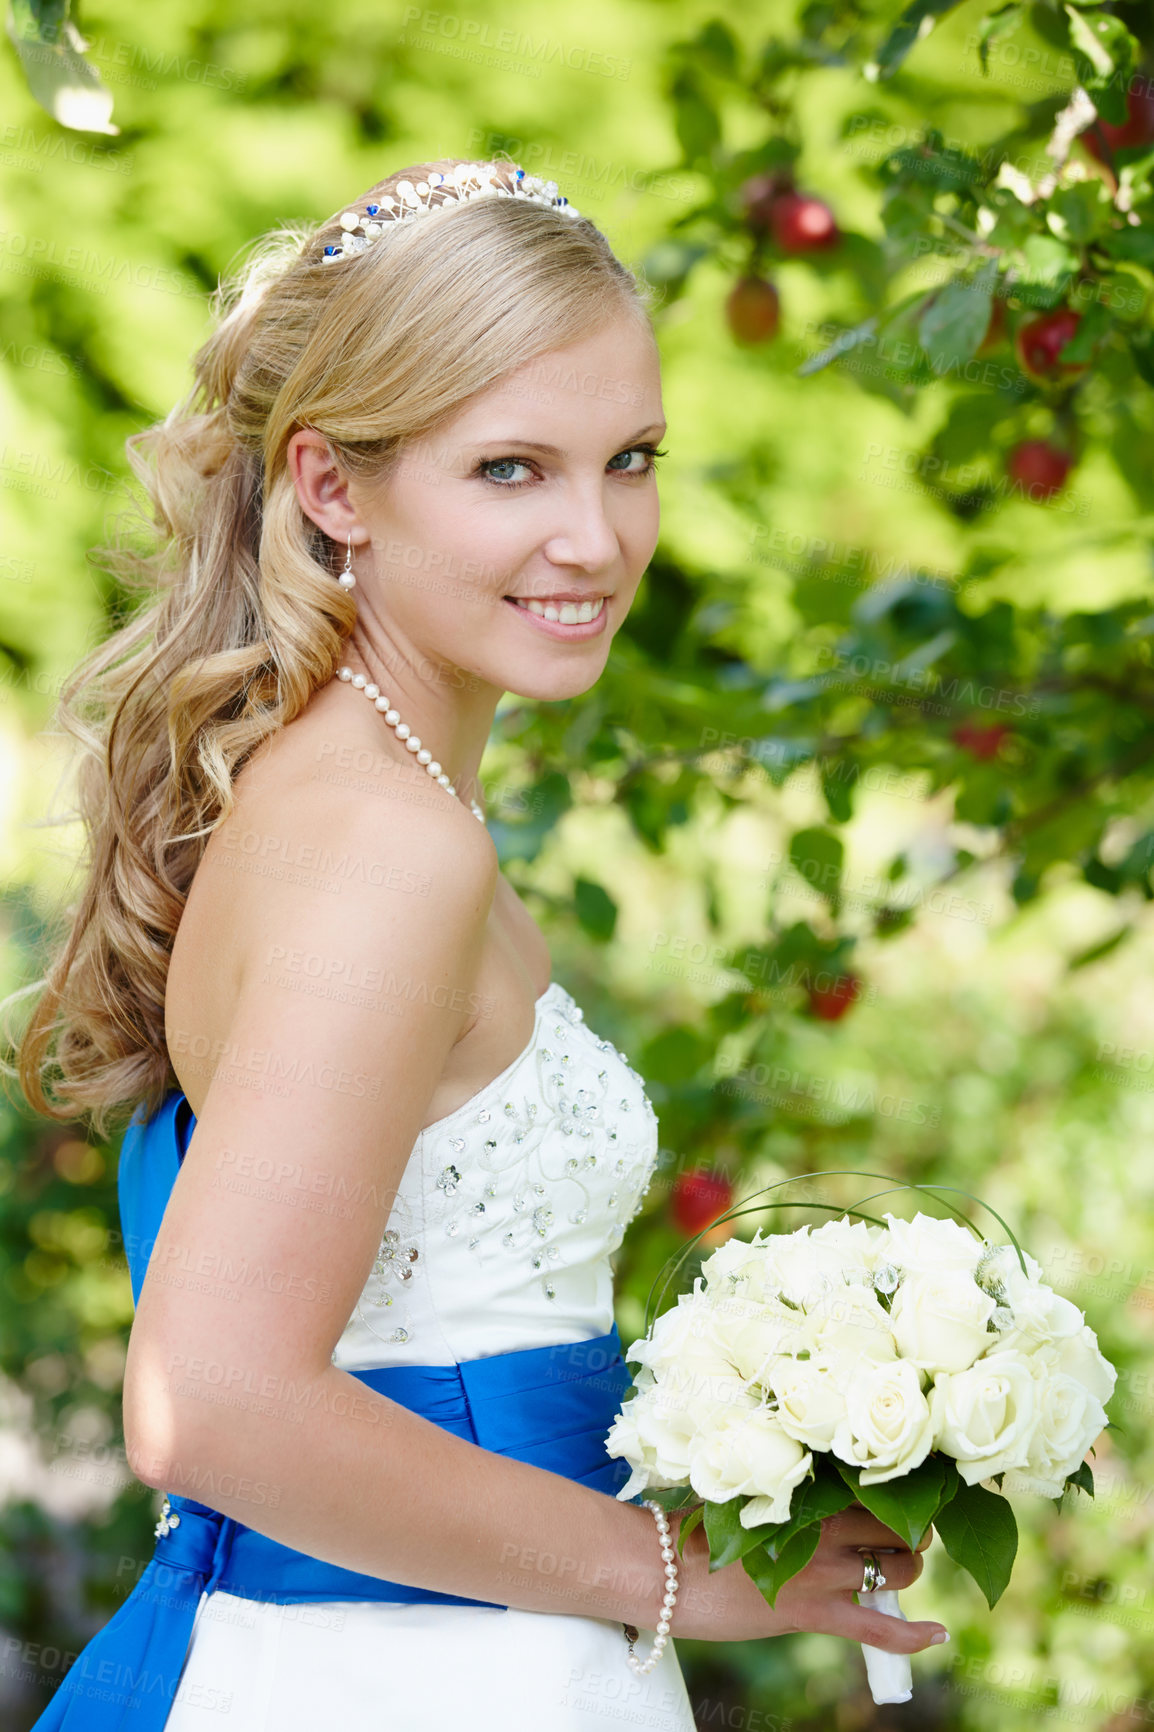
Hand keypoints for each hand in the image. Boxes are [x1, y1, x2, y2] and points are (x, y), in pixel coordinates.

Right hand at [669, 1503, 947, 1650]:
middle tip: (905, 1534)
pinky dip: (913, 1637)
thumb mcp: (741, 1498)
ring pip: (898, 1570)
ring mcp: (822, 1570)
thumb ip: (782, 1496)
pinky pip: (879, 1630)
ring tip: (901, 1570)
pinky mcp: (814, 1613)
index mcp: (805, 1489)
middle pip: (898, 1524)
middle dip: (911, 1530)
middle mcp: (823, 1524)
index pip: (873, 1483)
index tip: (912, 1488)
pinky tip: (937, 1635)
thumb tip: (806, 1495)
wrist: (660, 1569)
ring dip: (907, 1571)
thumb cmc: (690, 1528)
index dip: (902, 1488)